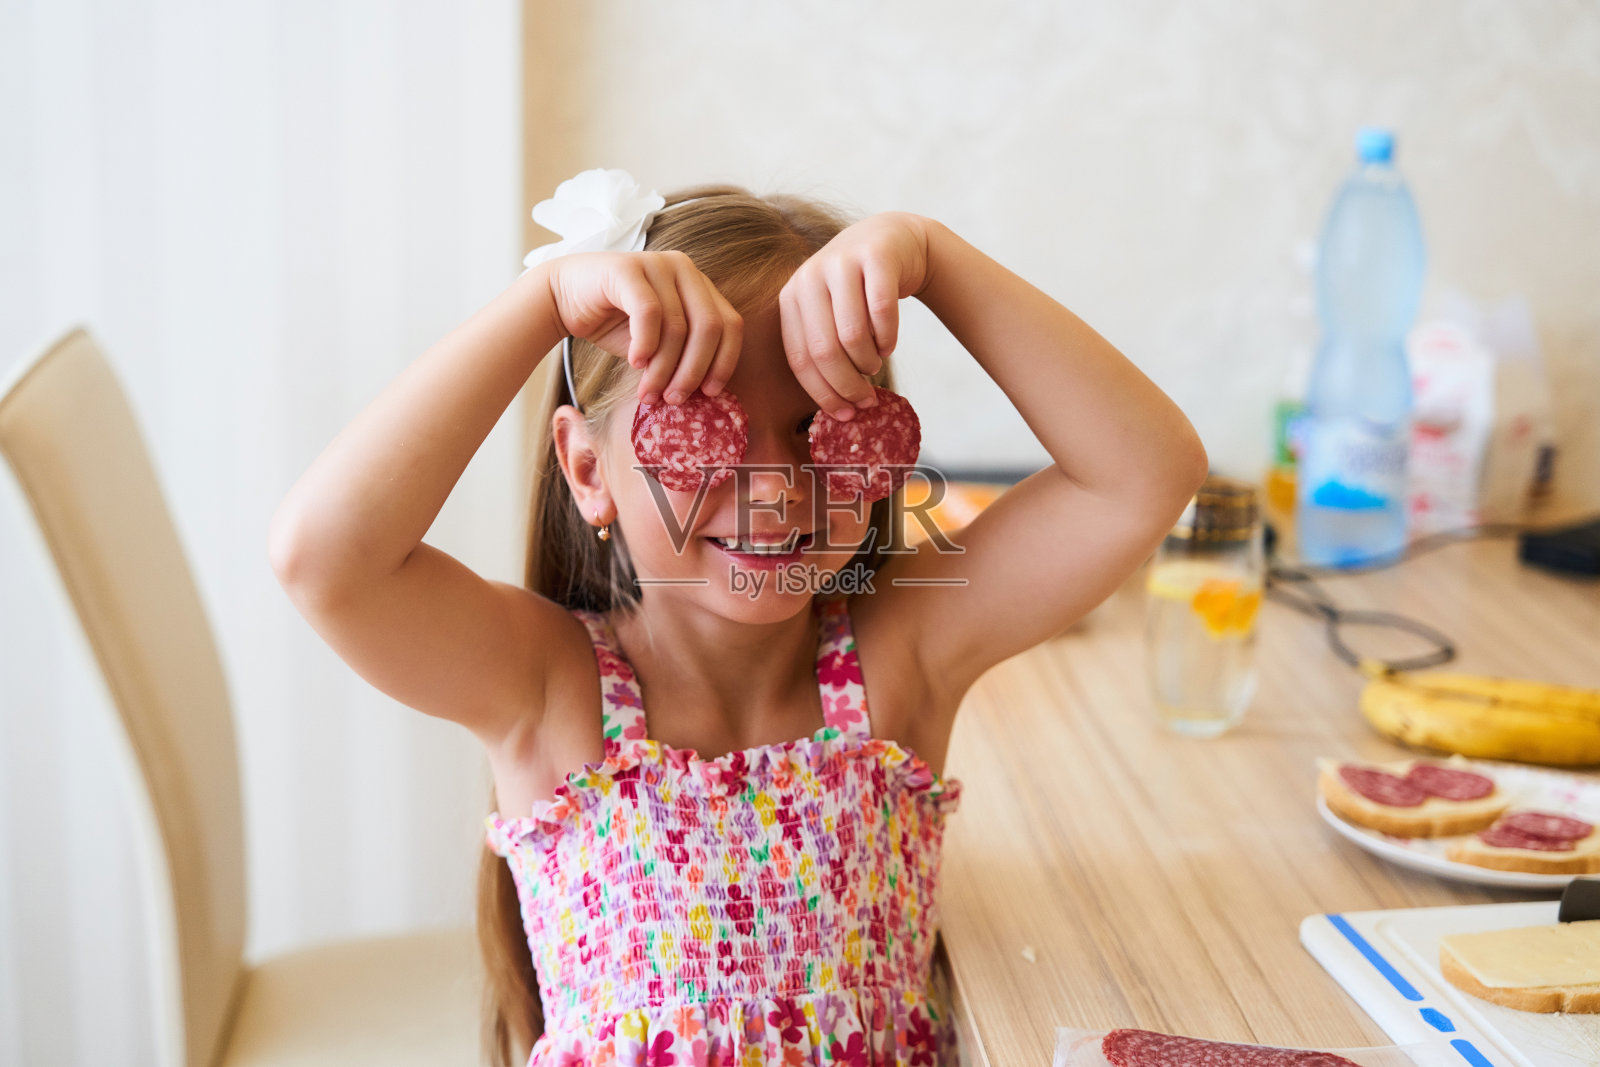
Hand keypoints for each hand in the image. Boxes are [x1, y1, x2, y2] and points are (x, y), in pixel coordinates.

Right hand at [543, 250, 743, 404]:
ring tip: (649, 393)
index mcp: (700, 286)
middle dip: (693, 371)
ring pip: (677, 326)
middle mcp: (685, 269)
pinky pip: (649, 313)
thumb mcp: (660, 344)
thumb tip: (708, 391)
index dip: (724, 361)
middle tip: (674, 399)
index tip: (710, 393)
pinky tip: (635, 363)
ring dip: (663, 368)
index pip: (730, 324)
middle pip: (709, 327)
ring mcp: (657, 264)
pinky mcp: (628, 268)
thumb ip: (685, 355)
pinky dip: (645, 345)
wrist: (564, 299)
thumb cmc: (616, 324)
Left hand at [778, 212, 931, 419]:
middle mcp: (810, 275)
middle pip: (825, 350)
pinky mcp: (877, 257)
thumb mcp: (829, 312)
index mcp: (791, 296)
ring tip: (875, 365)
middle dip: (848, 385)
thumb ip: (823, 348)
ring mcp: (843, 262)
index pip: (800, 358)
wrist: (894, 239)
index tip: (844, 415)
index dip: (823, 393)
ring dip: (868, 362)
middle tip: (865, 400)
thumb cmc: (859, 291)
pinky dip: (888, 338)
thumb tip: (836, 408)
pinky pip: (883, 312)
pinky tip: (888, 345)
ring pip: (853, 335)